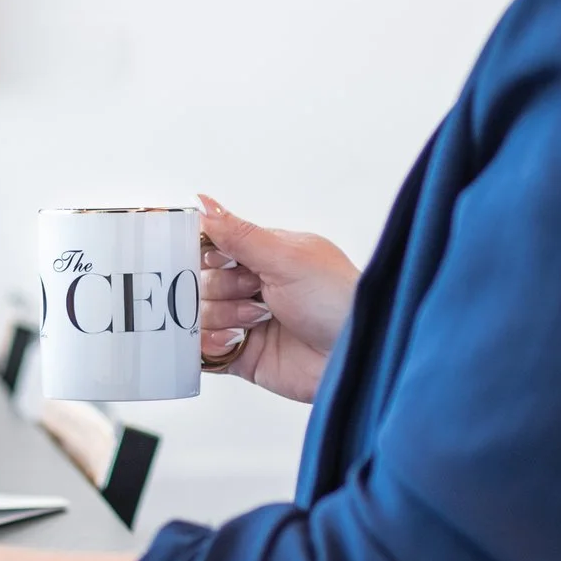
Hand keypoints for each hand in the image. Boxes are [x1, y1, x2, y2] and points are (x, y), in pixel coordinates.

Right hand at [197, 195, 359, 403]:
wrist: (359, 354)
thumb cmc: (337, 300)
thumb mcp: (286, 258)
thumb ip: (239, 235)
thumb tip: (204, 204)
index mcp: (266, 256)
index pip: (215, 247)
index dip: (207, 254)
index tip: (220, 259)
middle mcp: (255, 287)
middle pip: (204, 282)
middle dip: (223, 288)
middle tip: (254, 292)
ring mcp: (247, 322)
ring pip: (201, 314)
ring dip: (223, 316)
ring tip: (258, 320)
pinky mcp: (243, 355)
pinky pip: (205, 350)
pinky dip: (209, 345)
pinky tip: (234, 341)